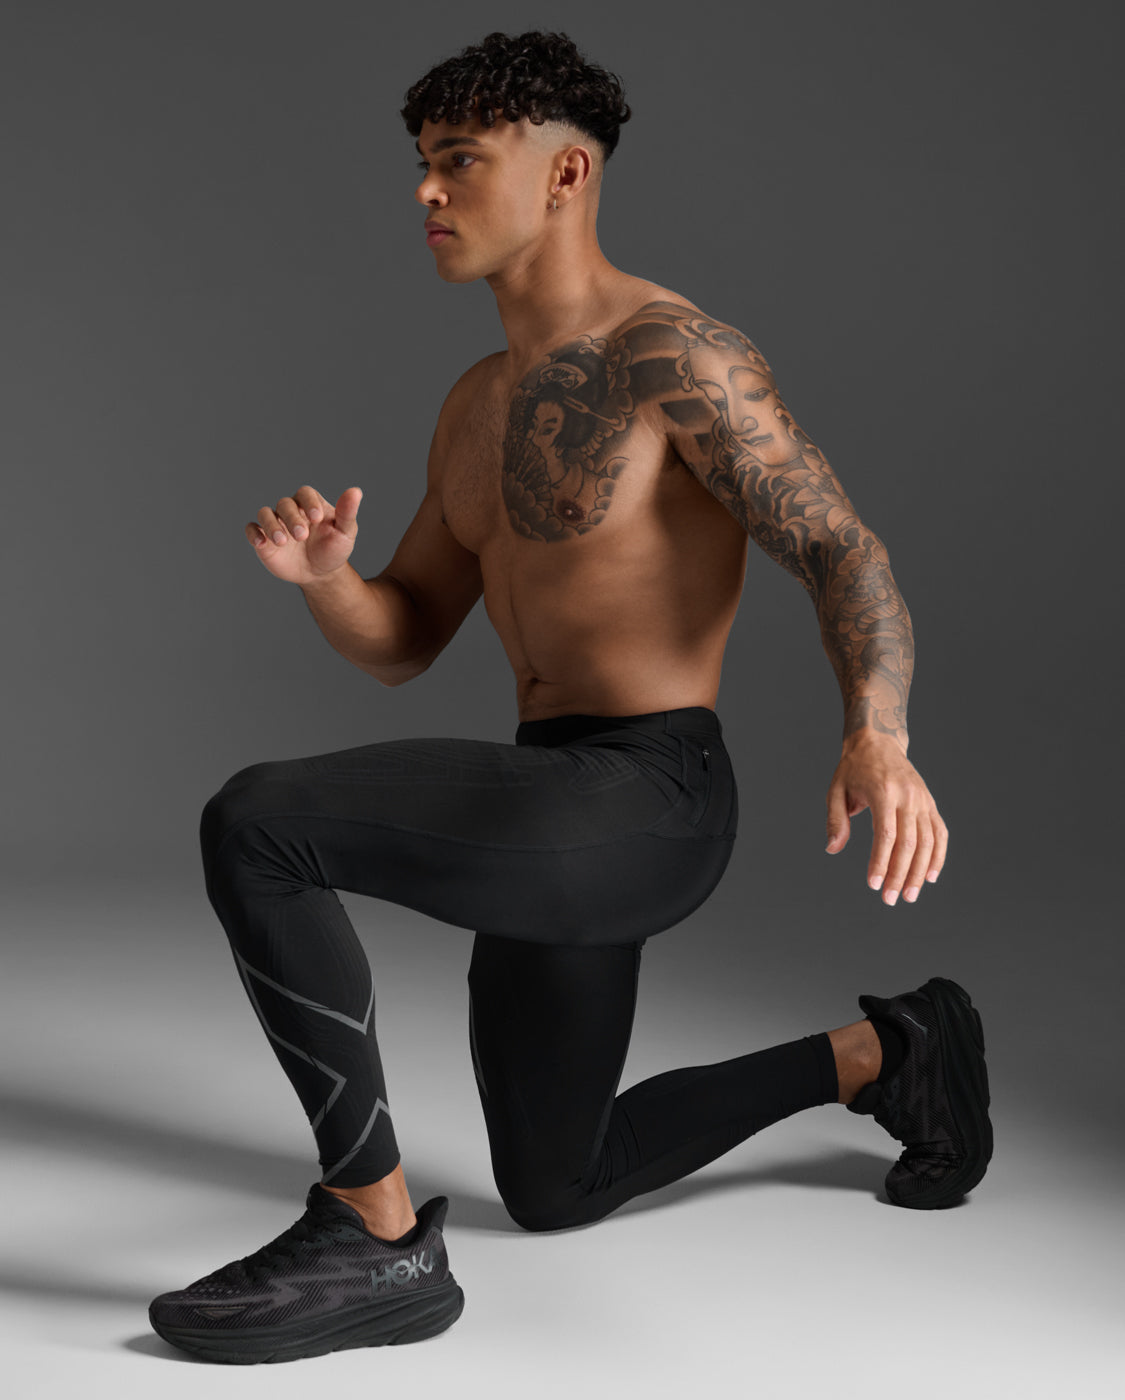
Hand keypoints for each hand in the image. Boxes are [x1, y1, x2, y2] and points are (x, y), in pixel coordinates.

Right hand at [245, 485, 361, 585]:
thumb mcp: (345, 533)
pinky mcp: (264, 539)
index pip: (305, 493)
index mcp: (310, 504)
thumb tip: (355, 491)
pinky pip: (252, 529)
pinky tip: (262, 543)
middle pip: (285, 504)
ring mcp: (276, 524)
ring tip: (283, 541)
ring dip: (272, 525)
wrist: (320, 574)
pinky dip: (254, 533)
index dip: (309, 502)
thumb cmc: (334, 550)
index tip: (316, 518)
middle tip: (302, 536)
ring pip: (265, 514)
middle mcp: (291, 511)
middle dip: (292, 518)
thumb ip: (347, 513)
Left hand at [825, 731, 947, 905]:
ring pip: (927, 842)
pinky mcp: (929, 803)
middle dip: (899, 875)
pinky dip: (938, 856)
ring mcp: (922, 800)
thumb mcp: (836, 790)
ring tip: (908, 895)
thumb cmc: (853, 769)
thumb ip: (835, 820)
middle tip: (890, 899)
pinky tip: (930, 877)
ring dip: (919, 872)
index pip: (886, 835)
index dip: (880, 862)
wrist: (878, 740)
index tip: (873, 885)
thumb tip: (833, 849)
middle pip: (908, 843)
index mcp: (883, 791)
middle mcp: (907, 796)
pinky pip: (939, 833)